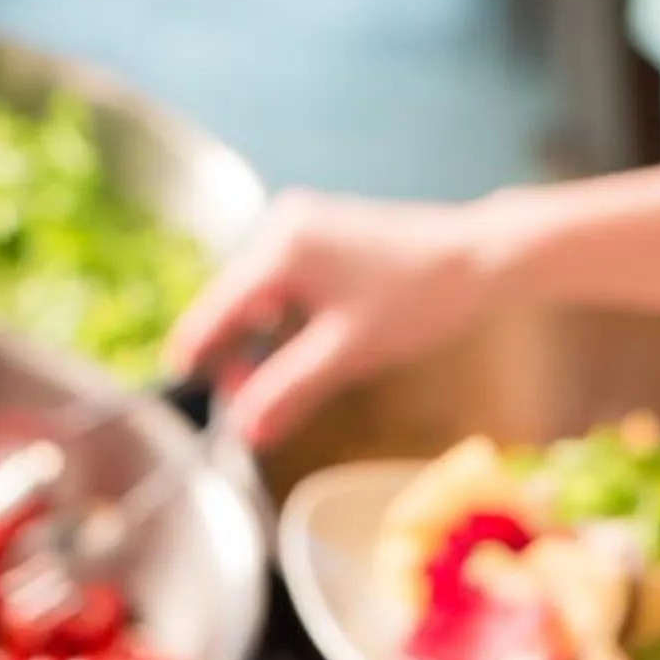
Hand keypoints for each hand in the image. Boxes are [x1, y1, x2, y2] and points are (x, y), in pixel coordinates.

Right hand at [171, 190, 503, 446]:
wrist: (477, 259)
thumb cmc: (418, 301)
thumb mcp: (346, 355)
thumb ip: (287, 392)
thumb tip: (243, 432)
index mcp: (280, 249)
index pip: (215, 311)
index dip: (197, 358)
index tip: (181, 395)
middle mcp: (279, 227)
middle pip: (230, 305)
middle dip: (236, 358)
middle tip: (254, 409)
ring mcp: (298, 228)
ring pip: (254, 300)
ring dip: (260, 345)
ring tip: (284, 386)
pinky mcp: (317, 237)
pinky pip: (279, 288)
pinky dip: (281, 325)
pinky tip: (304, 353)